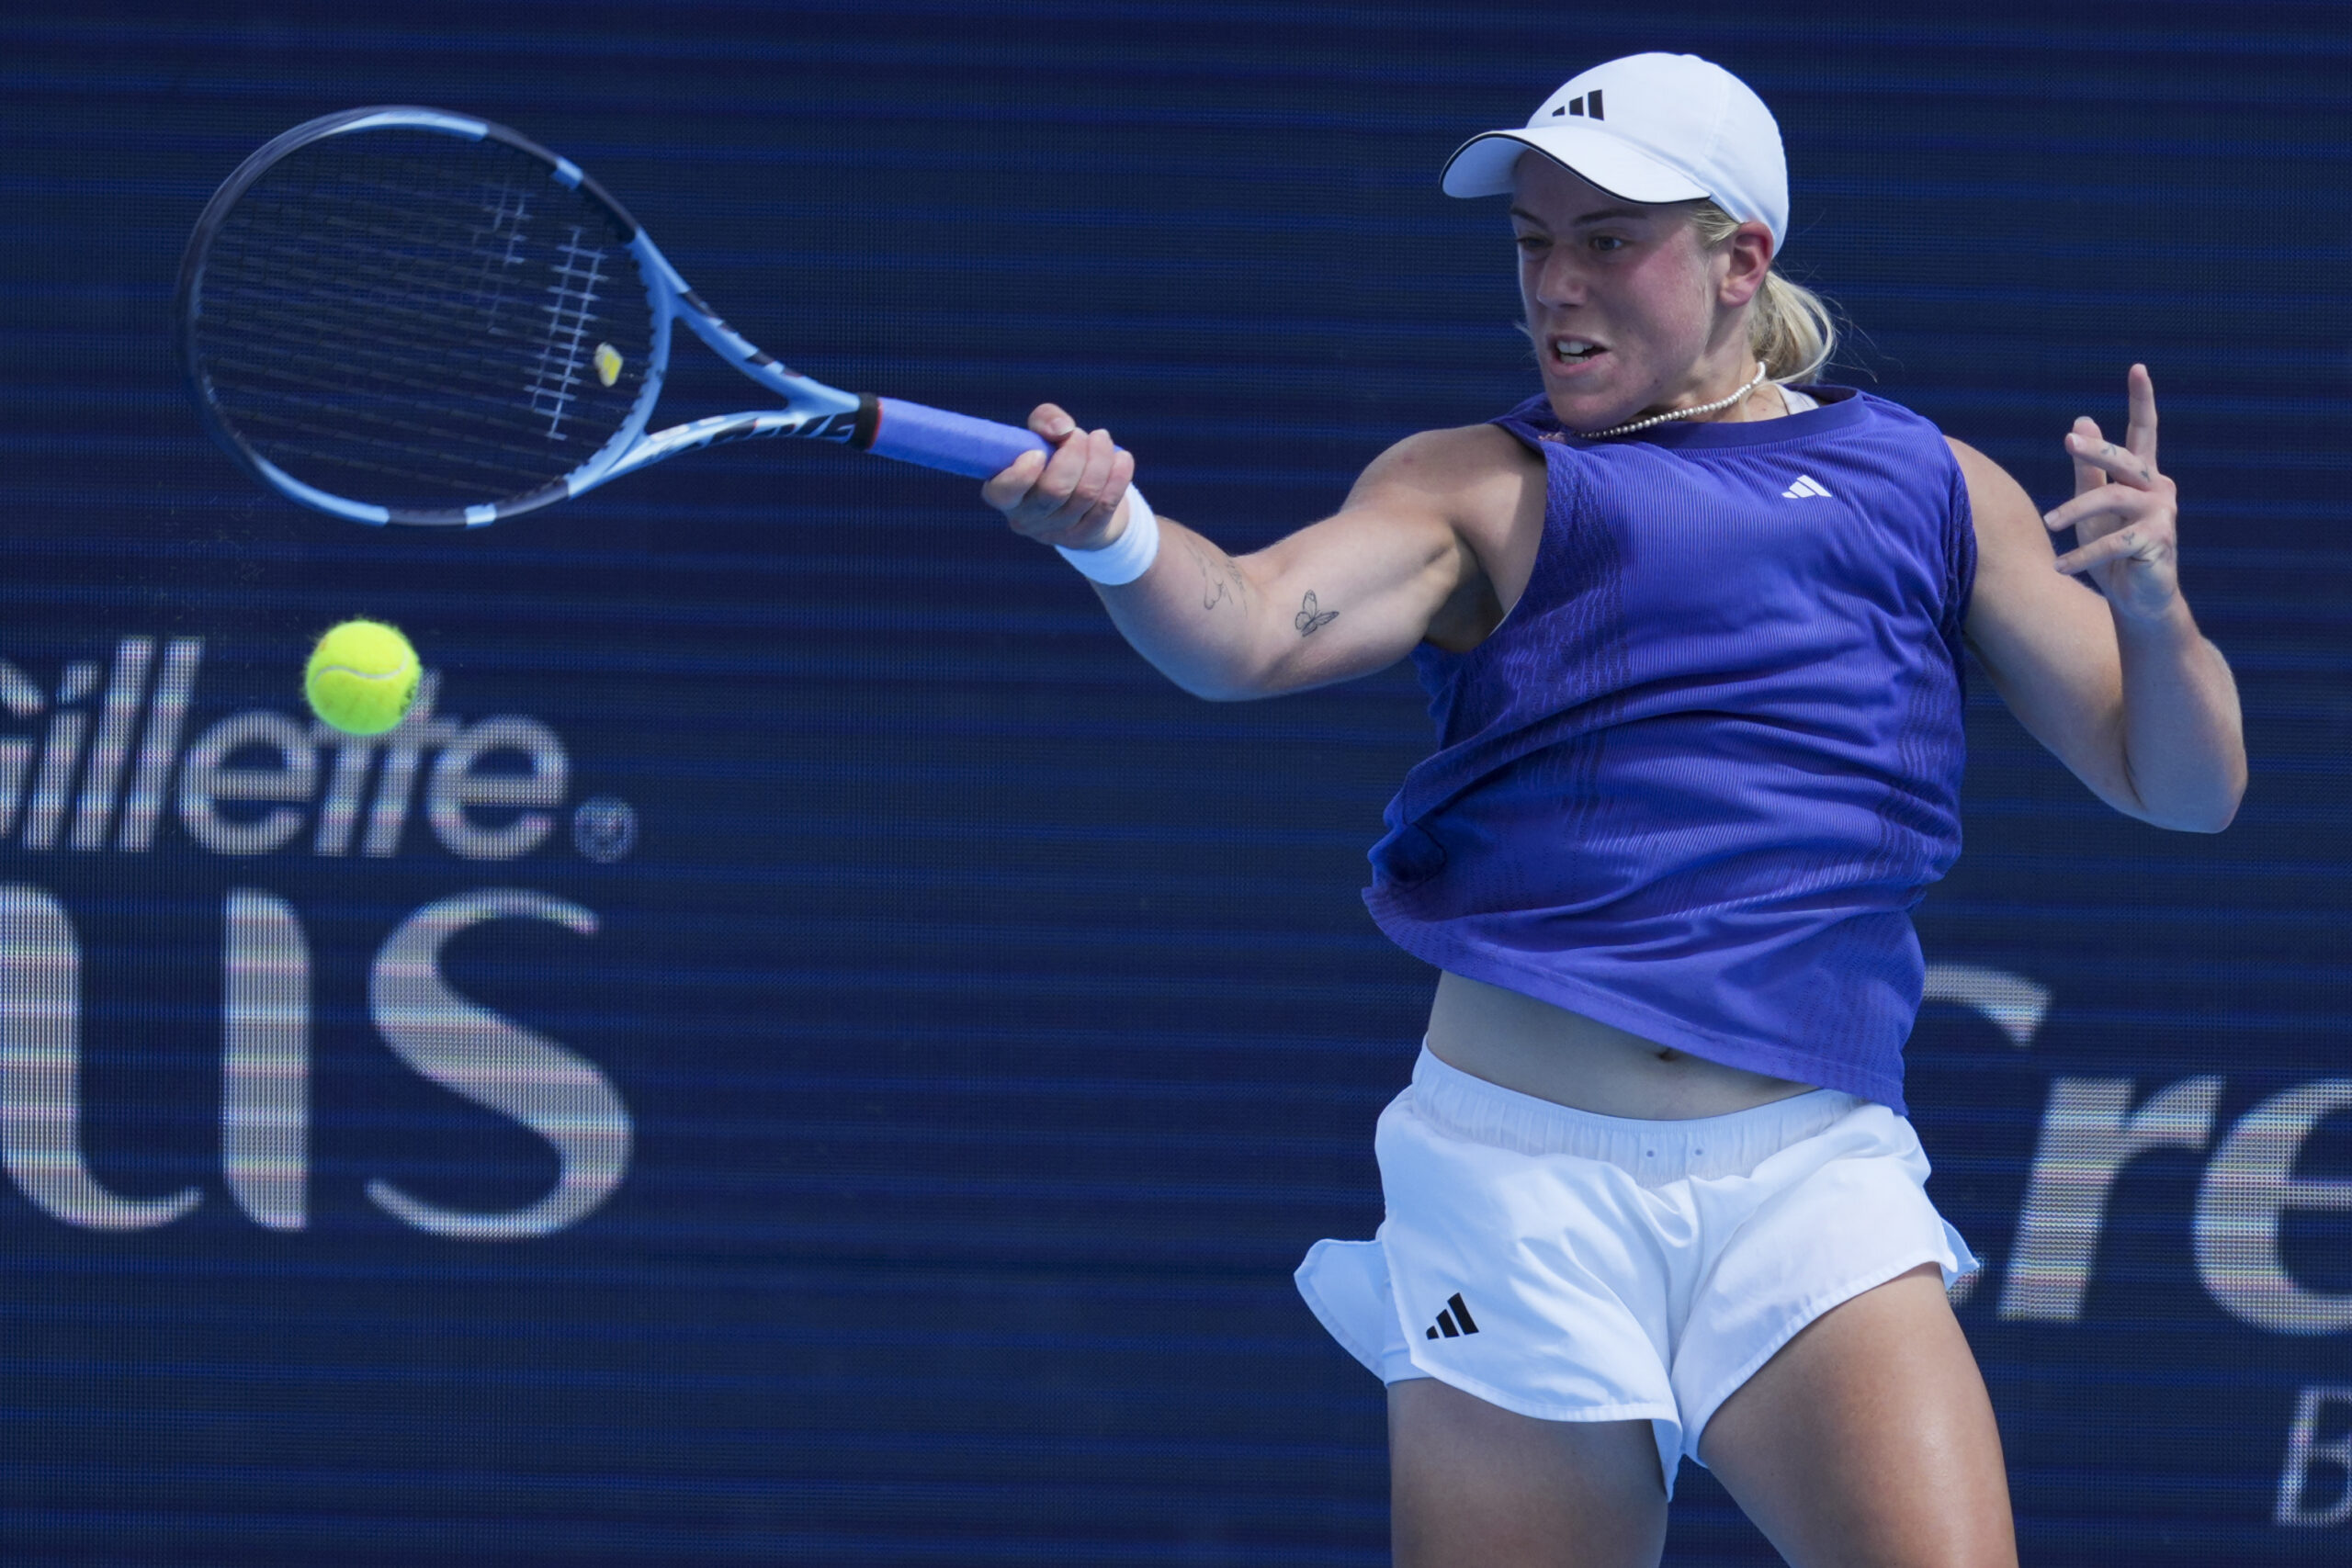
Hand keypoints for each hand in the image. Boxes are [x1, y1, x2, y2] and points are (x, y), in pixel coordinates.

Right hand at [980, 403, 1135, 551]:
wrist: (1081, 497)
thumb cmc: (1052, 458)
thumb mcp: (1041, 434)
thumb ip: (1044, 420)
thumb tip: (1062, 429)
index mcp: (1003, 493)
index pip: (1004, 492)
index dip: (1022, 473)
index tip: (1039, 452)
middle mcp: (1025, 518)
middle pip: (1054, 490)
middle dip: (1074, 454)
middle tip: (1080, 434)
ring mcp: (1055, 532)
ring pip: (1084, 495)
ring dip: (1100, 459)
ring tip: (1102, 439)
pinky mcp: (1084, 537)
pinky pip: (1105, 505)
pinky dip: (1118, 477)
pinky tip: (1123, 458)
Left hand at [2041, 364, 2179, 620]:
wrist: (2138, 599)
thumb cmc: (2112, 552)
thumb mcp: (2093, 509)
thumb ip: (2088, 470)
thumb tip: (2083, 421)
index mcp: (2144, 477)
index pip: (2144, 432)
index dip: (2142, 400)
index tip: (2138, 368)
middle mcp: (2158, 490)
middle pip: (2124, 461)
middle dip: (2096, 450)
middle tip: (2068, 440)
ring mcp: (2162, 515)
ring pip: (2113, 500)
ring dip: (2075, 511)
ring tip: (2048, 524)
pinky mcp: (2158, 542)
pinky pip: (2114, 542)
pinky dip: (2083, 555)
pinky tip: (2060, 566)